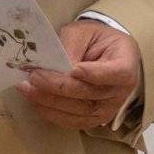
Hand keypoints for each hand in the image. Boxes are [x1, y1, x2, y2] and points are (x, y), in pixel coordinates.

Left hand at [18, 20, 141, 131]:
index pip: (118, 73)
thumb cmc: (95, 40)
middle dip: (59, 87)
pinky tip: (35, 102)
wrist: (101, 55)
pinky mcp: (93, 120)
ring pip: (79, 111)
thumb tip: (56, 67)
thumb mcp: (83, 32)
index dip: (96, 74)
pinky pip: (73, 122)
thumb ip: (71, 46)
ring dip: (50, 102)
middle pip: (90, 94)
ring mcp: (108, 109)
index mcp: (126, 63)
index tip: (74, 69)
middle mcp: (121, 92)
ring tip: (27, 89)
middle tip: (34, 77)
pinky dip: (52, 113)